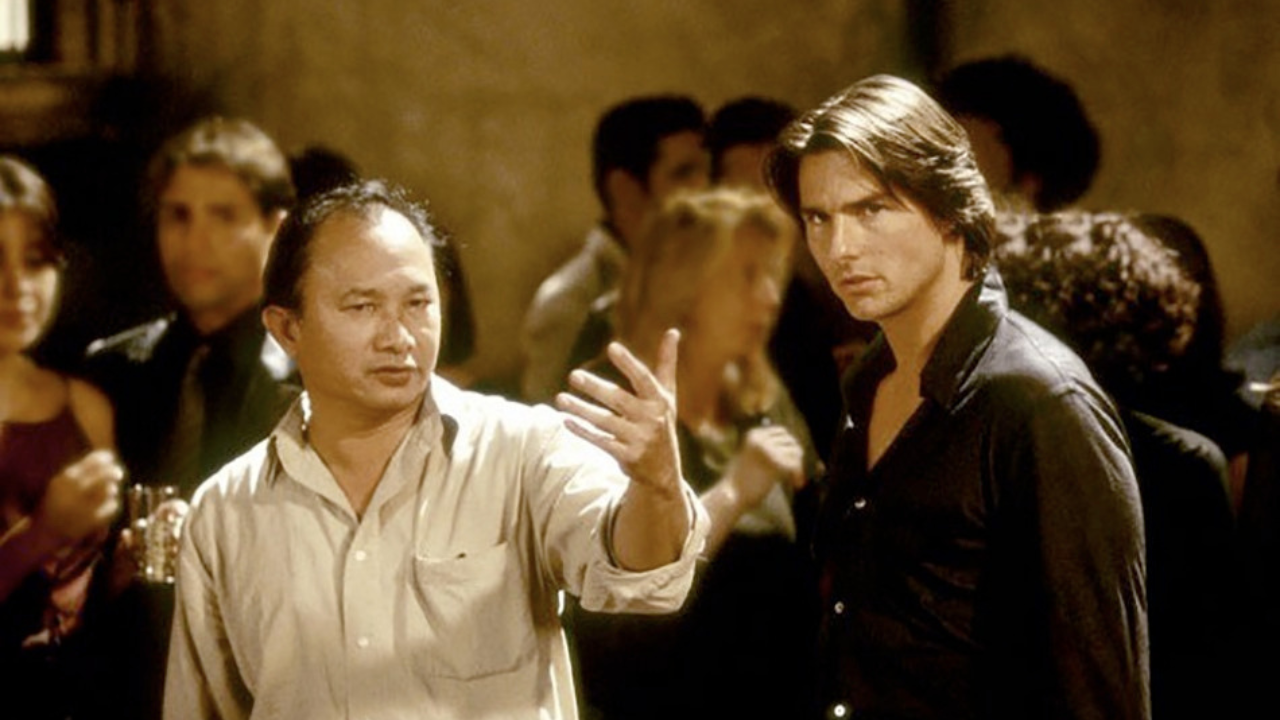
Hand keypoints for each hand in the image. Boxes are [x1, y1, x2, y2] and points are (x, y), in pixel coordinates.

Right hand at [33, 449, 123, 545]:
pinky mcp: (91, 521)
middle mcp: (74, 490)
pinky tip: (109, 504)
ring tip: (109, 491)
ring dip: (112, 489)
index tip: (110, 459)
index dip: (105, 458)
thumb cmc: (54, 506)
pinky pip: (112, 506)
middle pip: (106, 474)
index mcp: (65, 479)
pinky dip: (112, 504)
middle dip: (114, 472)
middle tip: (118, 474)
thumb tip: (107, 456)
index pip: (93, 461)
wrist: (43, 534)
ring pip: (110, 490)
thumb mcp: (60, 485)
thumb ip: (80, 472)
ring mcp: (83, 506)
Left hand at [555, 329, 682, 498]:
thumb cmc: (662, 423)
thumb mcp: (668, 395)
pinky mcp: (627, 457)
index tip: (612, 347)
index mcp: (660, 401)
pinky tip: (566, 420)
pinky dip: (583, 431)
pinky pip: (601, 442)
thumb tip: (673, 331)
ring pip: (605, 422)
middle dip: (595, 388)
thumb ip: (667, 364)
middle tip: (573, 375)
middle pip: (619, 400)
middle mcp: (651, 419)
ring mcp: (639, 440)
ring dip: (581, 410)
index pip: (644, 379)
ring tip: (560, 399)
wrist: (664, 471)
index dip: (628, 363)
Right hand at [727, 425, 805, 510]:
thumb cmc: (741, 479)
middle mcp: (761, 440)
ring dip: (798, 466)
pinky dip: (798, 474)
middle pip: (791, 441)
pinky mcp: (775, 466)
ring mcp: (768, 451)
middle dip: (796, 456)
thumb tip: (792, 441)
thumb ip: (767, 447)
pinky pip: (796, 465)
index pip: (782, 432)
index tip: (790, 461)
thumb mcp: (751, 455)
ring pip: (796, 452)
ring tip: (795, 480)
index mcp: (754, 435)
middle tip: (794, 474)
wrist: (731, 496)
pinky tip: (796, 483)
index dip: (789, 446)